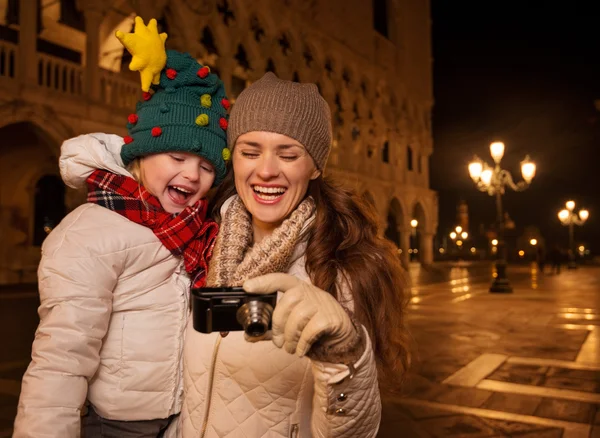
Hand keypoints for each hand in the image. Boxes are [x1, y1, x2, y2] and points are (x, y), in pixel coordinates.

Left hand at [243, 273, 357, 356]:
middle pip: (287, 302)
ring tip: (289, 348)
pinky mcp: (331, 318)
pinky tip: (300, 350)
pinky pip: (310, 330)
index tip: (247, 287)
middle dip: (278, 326)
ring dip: (290, 338)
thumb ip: (271, 330)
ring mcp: (322, 303)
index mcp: (298, 289)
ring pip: (298, 318)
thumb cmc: (312, 327)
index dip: (264, 282)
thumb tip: (249, 336)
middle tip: (278, 342)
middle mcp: (310, 292)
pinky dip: (302, 344)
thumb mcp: (291, 325)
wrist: (341, 337)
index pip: (280, 279)